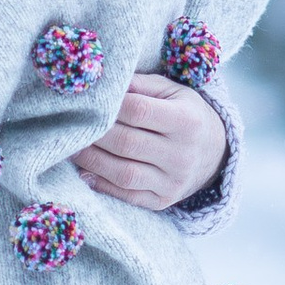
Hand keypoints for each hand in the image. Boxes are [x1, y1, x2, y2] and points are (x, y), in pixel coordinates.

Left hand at [72, 71, 224, 211]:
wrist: (215, 153)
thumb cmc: (184, 114)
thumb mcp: (173, 92)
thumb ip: (140, 85)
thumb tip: (102, 82)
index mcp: (186, 120)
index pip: (139, 111)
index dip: (110, 107)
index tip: (88, 103)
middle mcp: (182, 153)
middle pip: (126, 143)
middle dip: (94, 135)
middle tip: (69, 126)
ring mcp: (173, 181)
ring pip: (124, 173)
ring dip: (92, 161)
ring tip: (71, 148)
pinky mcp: (163, 201)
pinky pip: (127, 195)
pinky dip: (102, 184)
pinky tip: (85, 172)